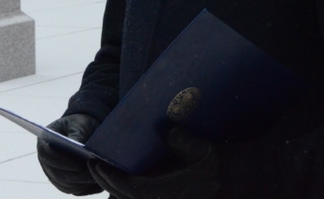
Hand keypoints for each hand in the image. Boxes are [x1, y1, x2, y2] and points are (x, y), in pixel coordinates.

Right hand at [37, 113, 102, 194]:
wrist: (84, 131)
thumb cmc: (79, 125)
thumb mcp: (79, 124)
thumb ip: (77, 134)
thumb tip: (78, 145)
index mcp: (44, 143)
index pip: (47, 155)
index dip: (61, 161)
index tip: (78, 164)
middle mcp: (46, 162)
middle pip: (57, 174)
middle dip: (75, 175)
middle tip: (92, 174)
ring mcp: (54, 175)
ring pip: (66, 185)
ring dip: (82, 183)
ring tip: (97, 178)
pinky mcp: (66, 184)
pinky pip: (75, 190)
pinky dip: (86, 188)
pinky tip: (97, 182)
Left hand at [88, 127, 218, 198]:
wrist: (231, 182)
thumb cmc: (216, 165)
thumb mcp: (205, 151)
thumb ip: (187, 141)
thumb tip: (169, 131)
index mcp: (168, 193)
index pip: (130, 188)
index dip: (110, 177)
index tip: (96, 163)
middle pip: (124, 197)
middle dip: (107, 182)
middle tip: (93, 165)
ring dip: (115, 188)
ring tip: (103, 171)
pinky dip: (126, 192)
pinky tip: (119, 181)